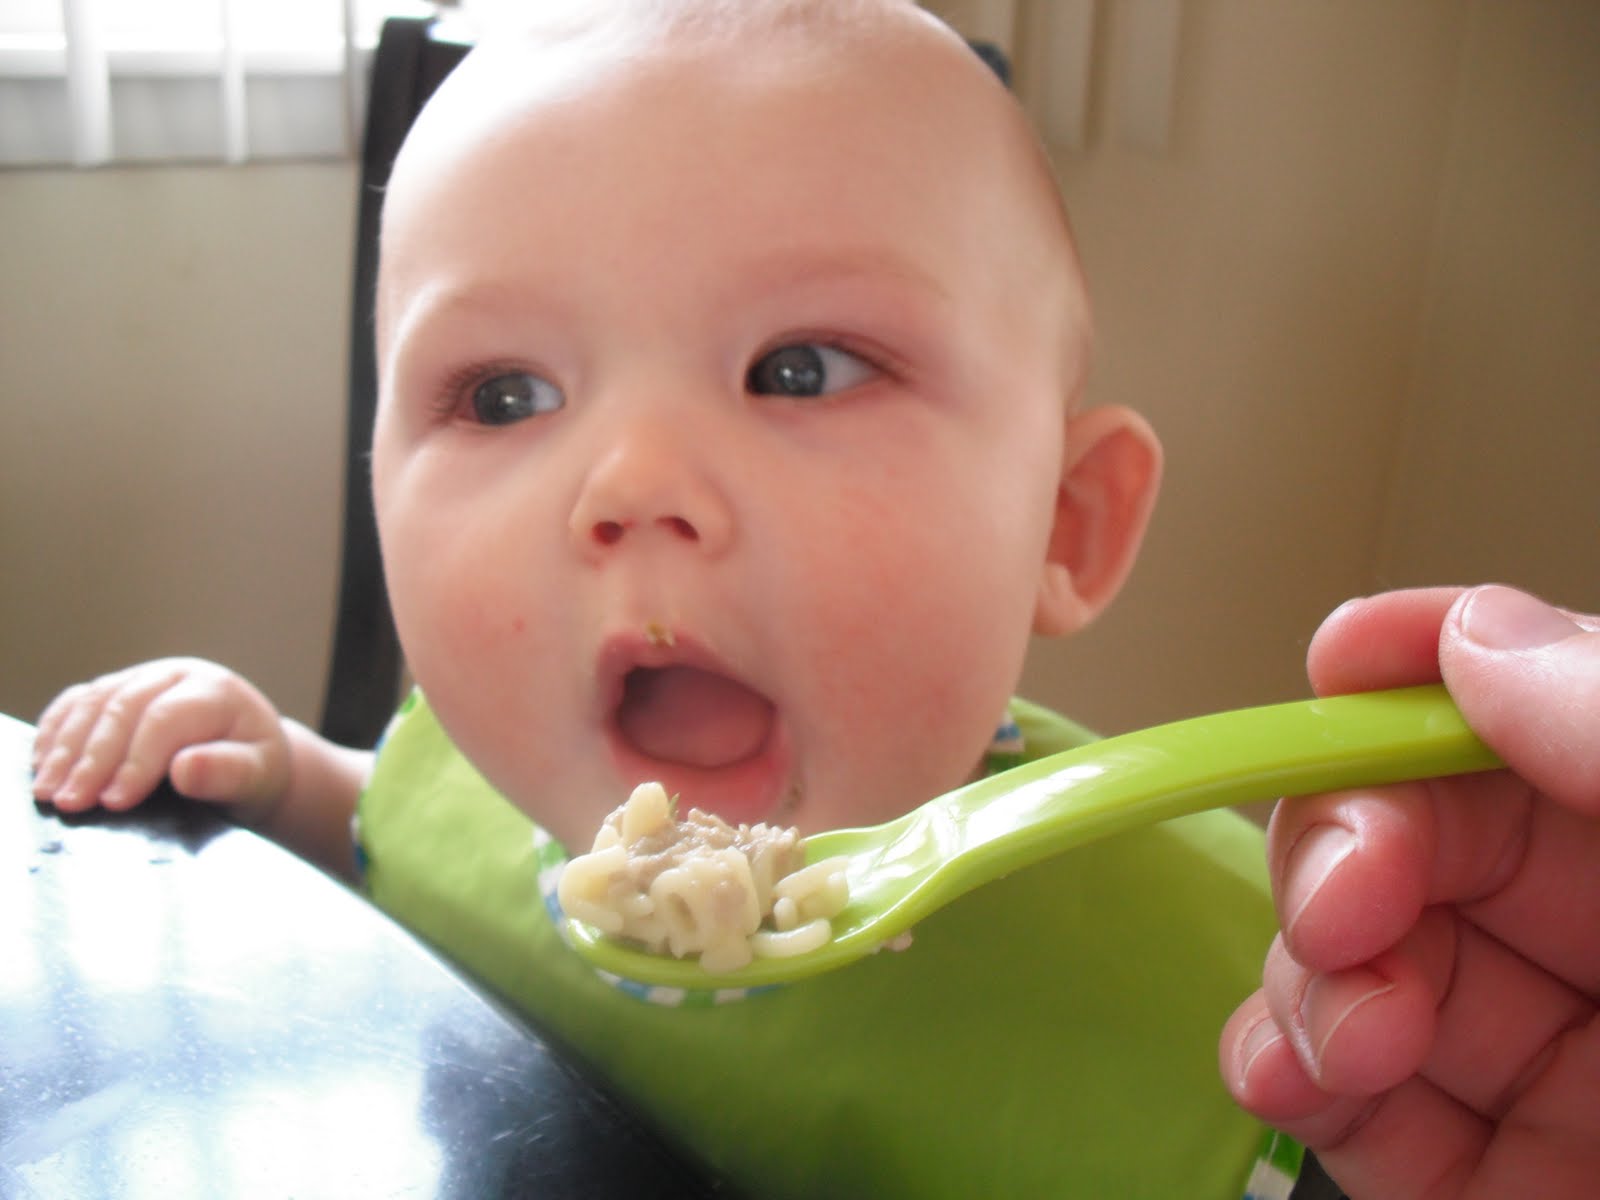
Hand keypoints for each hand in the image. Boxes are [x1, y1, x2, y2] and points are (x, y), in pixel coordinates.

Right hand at [31, 657, 290, 821]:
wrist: (249, 758)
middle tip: (70, 803)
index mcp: (214, 691)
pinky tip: (41, 763)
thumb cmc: (254, 768)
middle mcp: (175, 675)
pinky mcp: (117, 690)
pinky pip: (78, 702)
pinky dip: (55, 731)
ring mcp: (142, 678)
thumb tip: (185, 769)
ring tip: (48, 791)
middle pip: (123, 708)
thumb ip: (229, 773)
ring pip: (93, 702)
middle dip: (92, 759)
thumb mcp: (258, 777)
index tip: (115, 801)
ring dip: (64, 748)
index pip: (166, 720)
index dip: (137, 760)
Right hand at [1220, 585, 1599, 1197]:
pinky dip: (1295, 1072)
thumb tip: (1480, 637)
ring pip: (1373, 959)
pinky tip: (1289, 1075)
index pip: (1550, 719)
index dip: (1435, 669)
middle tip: (1347, 908)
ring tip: (1334, 1037)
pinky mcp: (1494, 1187)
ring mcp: (1563, 1075)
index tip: (1343, 668)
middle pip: (1434, 833)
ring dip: (1312, 975)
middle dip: (1354, 847)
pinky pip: (1360, 1102)